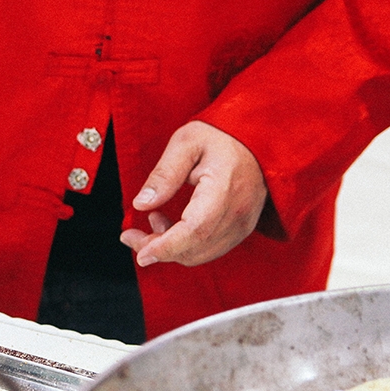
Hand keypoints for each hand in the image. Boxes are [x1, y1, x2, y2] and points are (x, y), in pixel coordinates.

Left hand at [119, 121, 266, 267]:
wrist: (259, 139)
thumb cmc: (222, 136)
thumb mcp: (186, 143)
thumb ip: (164, 174)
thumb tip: (141, 203)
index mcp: (224, 189)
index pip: (194, 231)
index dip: (165, 247)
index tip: (140, 253)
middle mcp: (238, 213)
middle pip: (193, 248)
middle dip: (157, 249)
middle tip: (130, 235)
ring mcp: (243, 224)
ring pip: (199, 254)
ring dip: (169, 248)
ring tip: (153, 219)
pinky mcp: (241, 229)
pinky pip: (209, 249)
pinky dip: (185, 246)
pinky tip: (171, 225)